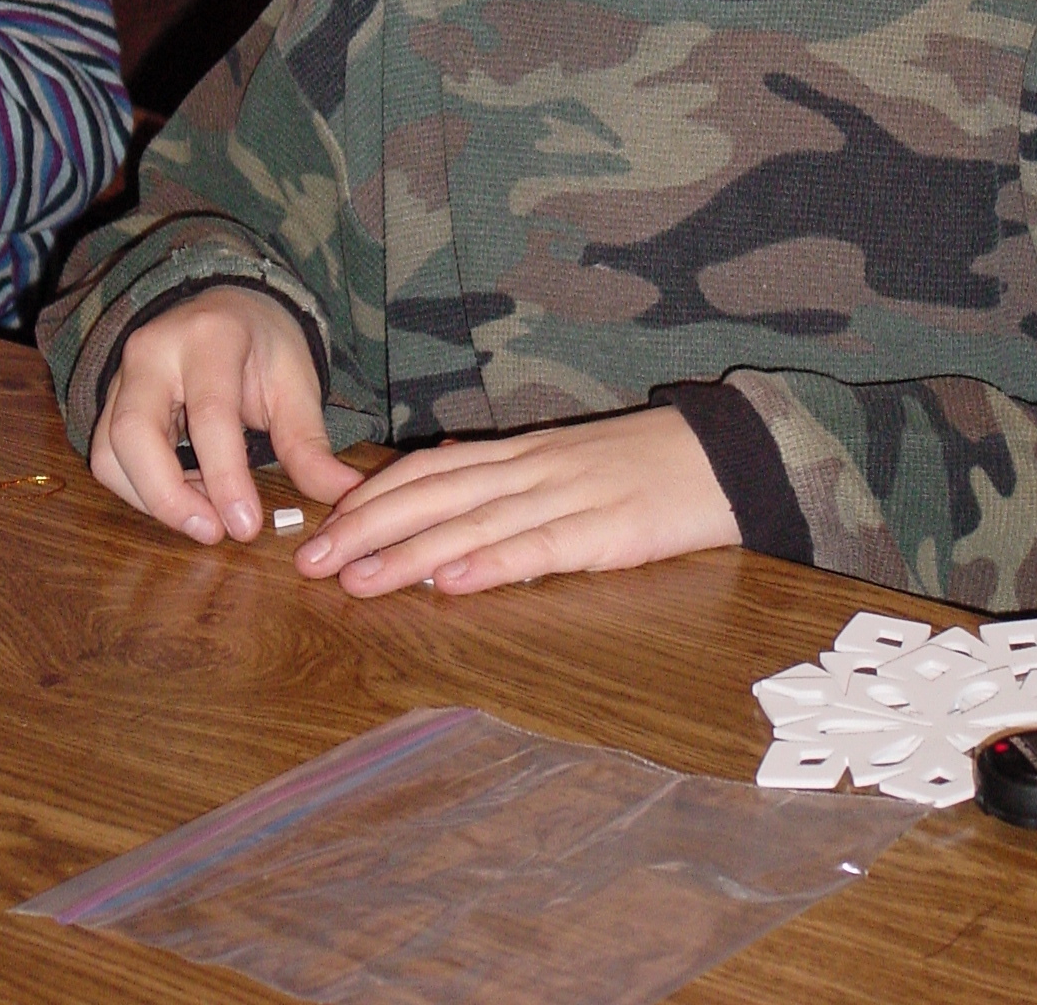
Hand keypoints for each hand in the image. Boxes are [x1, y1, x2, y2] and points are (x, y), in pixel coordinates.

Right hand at [91, 285, 362, 543]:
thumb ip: (309, 441)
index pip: (209, 414)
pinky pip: (108, 457)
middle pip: (133, 434)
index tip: (246, 527)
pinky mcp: (109, 401)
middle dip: (167, 497)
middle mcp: (153, 351)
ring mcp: (122, 375)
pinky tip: (186, 496)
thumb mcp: (296, 383)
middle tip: (214, 533)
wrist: (228, 307)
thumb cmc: (264, 345)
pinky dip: (140, 490)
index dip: (225, 477)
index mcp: (210, 337)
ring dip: (151, 499)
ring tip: (205, 516)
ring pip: (109, 452)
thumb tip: (341, 491)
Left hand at [294, 406, 738, 595]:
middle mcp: (532, 469)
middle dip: (368, 527)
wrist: (723, 456)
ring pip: (473, 522)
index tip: (323, 525)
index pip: (431, 468)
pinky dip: (490, 565)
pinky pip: (538, 548)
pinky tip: (451, 584)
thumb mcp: (568, 463)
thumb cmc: (644, 467)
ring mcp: (567, 496)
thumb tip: (443, 502)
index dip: (373, 496)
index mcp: (522, 453)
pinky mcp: (605, 531)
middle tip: (312, 561)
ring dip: (409, 553)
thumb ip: (509, 480)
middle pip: (435, 493)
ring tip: (357, 580)